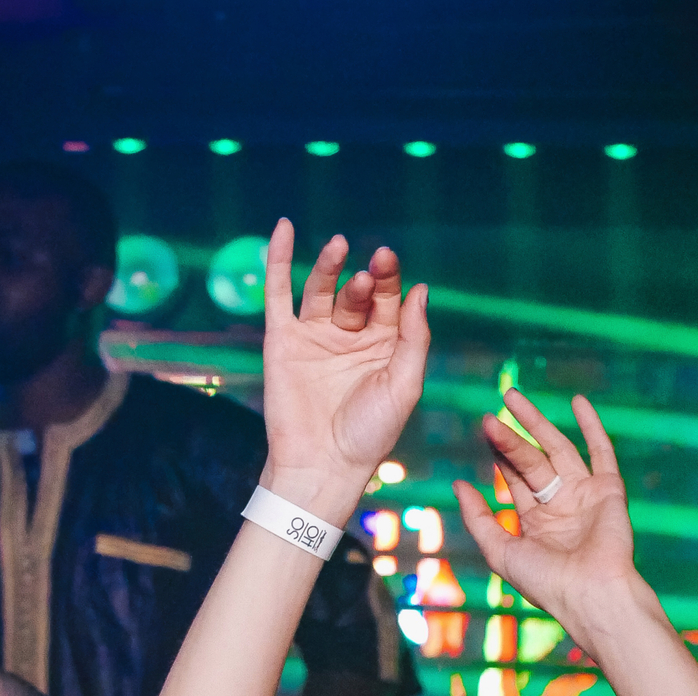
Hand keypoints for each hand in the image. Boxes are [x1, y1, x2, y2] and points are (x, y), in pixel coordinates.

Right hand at [260, 221, 429, 512]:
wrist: (322, 465)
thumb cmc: (369, 434)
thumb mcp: (404, 385)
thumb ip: (414, 338)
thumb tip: (420, 289)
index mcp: (383, 346)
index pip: (389, 300)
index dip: (390, 279)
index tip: (389, 262)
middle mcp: (349, 337)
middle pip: (358, 293)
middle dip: (365, 280)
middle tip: (370, 272)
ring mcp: (314, 337)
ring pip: (322, 288)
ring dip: (330, 265)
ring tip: (339, 246)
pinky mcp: (282, 340)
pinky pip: (278, 293)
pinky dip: (277, 260)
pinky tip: (283, 228)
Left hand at [452, 391, 638, 630]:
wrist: (590, 593)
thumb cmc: (545, 582)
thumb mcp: (499, 551)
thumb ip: (478, 519)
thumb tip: (458, 485)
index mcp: (536, 523)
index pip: (514, 479)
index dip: (498, 454)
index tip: (484, 429)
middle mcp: (560, 506)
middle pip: (531, 461)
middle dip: (510, 438)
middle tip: (490, 414)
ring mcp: (585, 496)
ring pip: (558, 450)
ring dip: (538, 423)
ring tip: (513, 398)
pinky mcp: (609, 491)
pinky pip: (601, 453)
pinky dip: (592, 427)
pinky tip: (578, 402)